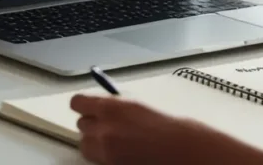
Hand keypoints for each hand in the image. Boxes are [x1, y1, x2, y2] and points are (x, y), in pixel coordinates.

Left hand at [70, 94, 262, 164]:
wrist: (185, 151)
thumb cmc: (173, 129)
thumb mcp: (141, 105)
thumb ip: (119, 104)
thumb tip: (107, 103)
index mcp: (112, 107)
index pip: (78, 102)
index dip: (83, 104)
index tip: (86, 105)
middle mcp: (105, 129)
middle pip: (80, 125)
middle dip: (92, 124)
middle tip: (107, 124)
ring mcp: (107, 151)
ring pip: (85, 145)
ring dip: (95, 142)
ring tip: (114, 141)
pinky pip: (98, 160)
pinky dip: (105, 156)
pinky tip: (122, 152)